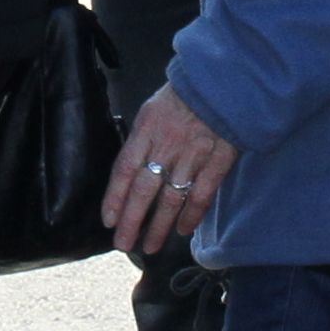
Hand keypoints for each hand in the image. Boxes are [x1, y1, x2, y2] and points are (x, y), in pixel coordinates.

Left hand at [103, 85, 239, 256]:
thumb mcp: (151, 110)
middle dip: (132, 220)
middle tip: (123, 243)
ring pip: (172, 197)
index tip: (108, 220)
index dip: (115, 197)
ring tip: (150, 247)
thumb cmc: (181, 98)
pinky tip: (183, 231)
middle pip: (145, 189)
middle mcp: (167, 145)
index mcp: (147, 129)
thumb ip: (141, 141)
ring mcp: (194, 154)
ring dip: (160, 226)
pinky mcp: (218, 160)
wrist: (221, 83)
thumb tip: (127, 174)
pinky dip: (192, 215)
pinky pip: (203, 194)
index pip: (125, 169)